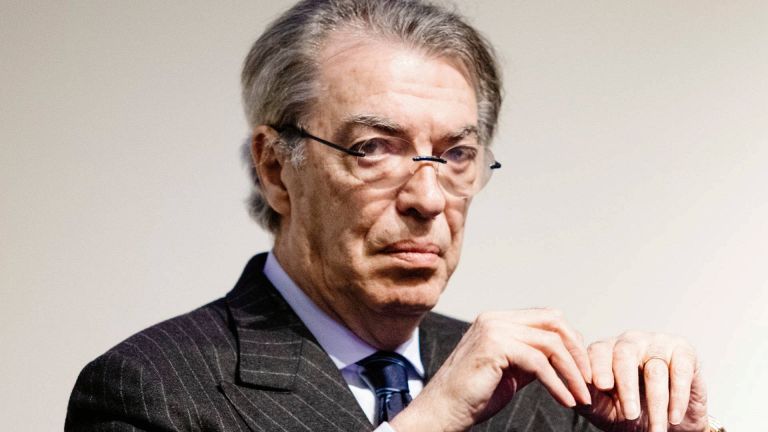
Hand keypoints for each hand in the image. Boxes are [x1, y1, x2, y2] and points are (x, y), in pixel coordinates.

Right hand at [390, 309, 592, 431]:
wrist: (442, 411)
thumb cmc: (473, 396)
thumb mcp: (510, 372)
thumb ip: (532, 358)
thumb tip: (564, 357)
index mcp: (498, 320)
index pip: (548, 318)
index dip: (571, 341)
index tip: (583, 370)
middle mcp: (495, 319)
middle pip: (553, 322)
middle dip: (577, 352)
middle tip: (589, 381)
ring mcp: (493, 329)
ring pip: (550, 343)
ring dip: (572, 372)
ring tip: (582, 396)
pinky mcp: (494, 347)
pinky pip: (538, 363)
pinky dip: (558, 383)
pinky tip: (565, 400)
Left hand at [583, 331, 708, 431]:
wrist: (668, 424)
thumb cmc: (631, 414)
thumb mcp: (606, 410)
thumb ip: (590, 399)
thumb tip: (575, 394)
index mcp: (605, 351)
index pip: (597, 352)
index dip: (598, 367)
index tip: (601, 386)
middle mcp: (629, 342)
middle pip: (624, 355)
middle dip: (627, 387)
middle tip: (630, 413)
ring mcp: (656, 343)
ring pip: (655, 368)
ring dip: (656, 403)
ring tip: (656, 429)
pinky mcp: (683, 350)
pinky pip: (680, 371)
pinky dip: (678, 397)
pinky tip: (674, 417)